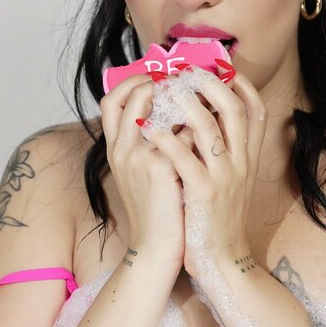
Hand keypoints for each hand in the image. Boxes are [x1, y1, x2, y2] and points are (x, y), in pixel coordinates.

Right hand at [100, 72, 191, 271]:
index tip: (160, 78)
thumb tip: (175, 108)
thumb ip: (150, 141)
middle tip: (188, 80)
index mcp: (116, 149)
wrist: (157, 248)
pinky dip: (201, 131)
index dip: (133, 82)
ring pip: (164, 109)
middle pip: (134, 96)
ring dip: (186, 102)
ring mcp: (140, 158)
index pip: (111, 100)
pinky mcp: (162, 169)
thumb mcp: (142, 172)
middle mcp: (122, 150)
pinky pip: (187, 134)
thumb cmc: (157, 209)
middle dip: (163, 83)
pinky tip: (214, 137)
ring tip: (204, 104)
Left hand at [141, 66, 267, 278]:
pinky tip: (148, 126)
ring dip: (184, 102)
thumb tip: (205, 119)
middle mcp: (241, 164)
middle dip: (211, 83)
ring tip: (164, 88)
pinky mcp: (203, 194)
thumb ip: (223, 151)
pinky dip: (165, 137)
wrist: (223, 261)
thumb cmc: (218, 218)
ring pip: (208, 126)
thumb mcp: (231, 181)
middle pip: (233, 109)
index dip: (240, 85)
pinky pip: (183, 158)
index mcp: (248, 159)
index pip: (254, 111)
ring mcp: (223, 178)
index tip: (221, 68)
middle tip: (187, 71)